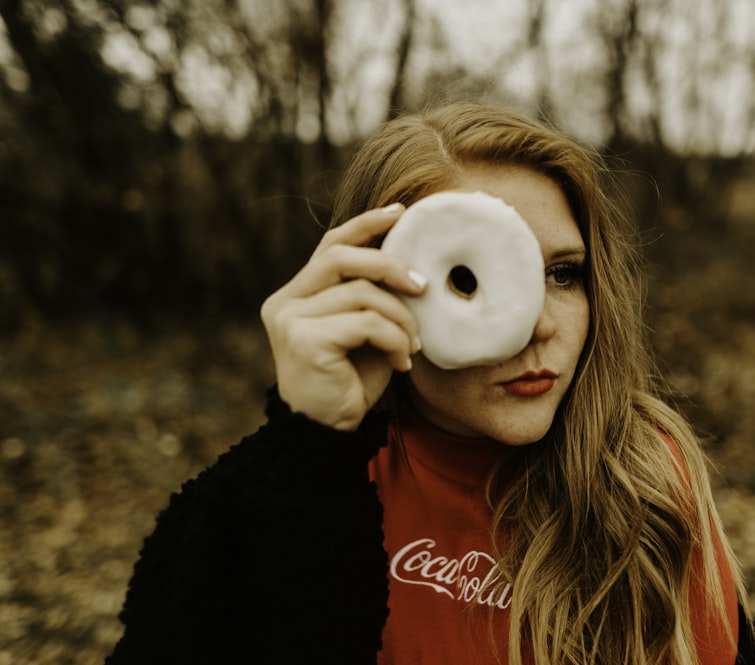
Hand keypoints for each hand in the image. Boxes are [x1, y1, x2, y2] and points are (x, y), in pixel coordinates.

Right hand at [260, 204, 425, 429]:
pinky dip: (394, 339)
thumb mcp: (365, 332)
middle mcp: (285, 302)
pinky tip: (401, 361)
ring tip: (413, 344)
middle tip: (423, 286)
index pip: (331, 244)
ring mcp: (289, 320)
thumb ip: (372, 296)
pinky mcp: (303, 340)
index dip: (366, 224)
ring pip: (364, 293)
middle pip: (343, 256)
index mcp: (296, 295)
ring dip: (401, 318)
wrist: (328, 435)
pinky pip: (366, 322)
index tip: (401, 212)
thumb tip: (410, 261)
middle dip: (391, 265)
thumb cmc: (351, 382)